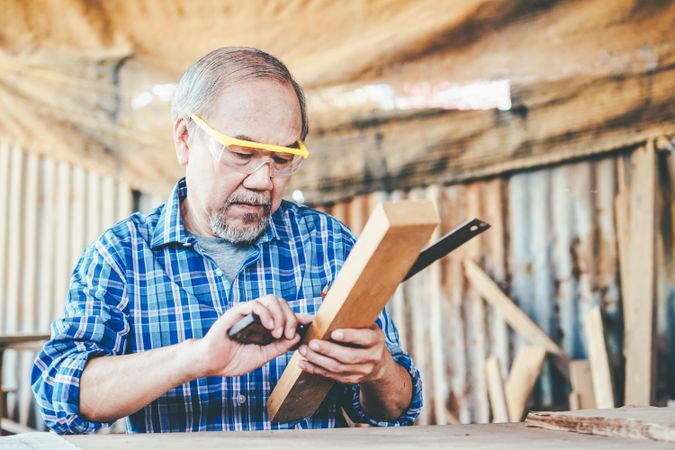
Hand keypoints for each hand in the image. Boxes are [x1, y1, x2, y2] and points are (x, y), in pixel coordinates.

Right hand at [194, 295, 312, 377]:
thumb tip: (296, 338)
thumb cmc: (234, 359)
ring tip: (277, 333)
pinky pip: (256, 305)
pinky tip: (269, 327)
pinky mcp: (238, 311)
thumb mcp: (263, 356)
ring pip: (271, 300)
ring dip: (280, 315)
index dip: (300, 316)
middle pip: (282, 303)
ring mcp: (249, 312)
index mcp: (265, 325)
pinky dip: (266, 314)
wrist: (212, 363)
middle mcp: (259, 315)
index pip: (286, 314)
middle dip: (291, 318)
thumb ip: (279, 347)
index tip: (312, 322)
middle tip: (288, 335)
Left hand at [296, 325, 391, 384]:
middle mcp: (371, 358)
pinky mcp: (350, 380)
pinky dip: (315, 369)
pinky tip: (303, 363)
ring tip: (304, 350)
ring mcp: (361, 371)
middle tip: (312, 343)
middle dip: (328, 350)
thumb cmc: (367, 339)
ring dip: (317, 360)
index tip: (334, 333)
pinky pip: (331, 376)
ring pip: (337, 368)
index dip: (349, 336)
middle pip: (348, 356)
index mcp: (376, 340)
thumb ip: (354, 322)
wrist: (378, 365)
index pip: (364, 338)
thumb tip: (331, 311)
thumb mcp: (368, 327)